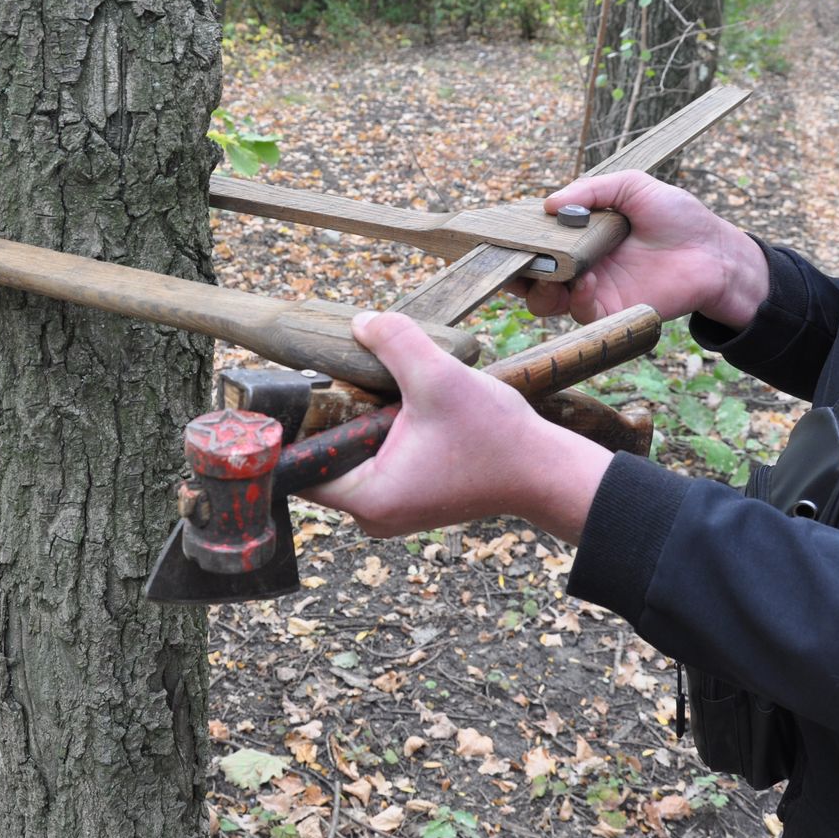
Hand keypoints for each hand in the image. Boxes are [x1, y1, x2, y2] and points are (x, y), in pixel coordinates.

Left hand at [302, 312, 611, 541]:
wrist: (544, 470)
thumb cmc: (497, 436)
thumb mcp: (441, 378)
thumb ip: (395, 342)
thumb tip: (360, 322)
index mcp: (368, 498)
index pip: (298, 466)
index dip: (294, 425)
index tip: (299, 388)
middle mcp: (371, 514)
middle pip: (320, 459)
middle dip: (332, 416)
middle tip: (347, 379)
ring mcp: (389, 509)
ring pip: (347, 458)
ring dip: (356, 422)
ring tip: (379, 392)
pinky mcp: (406, 498)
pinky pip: (370, 462)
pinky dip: (376, 433)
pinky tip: (397, 407)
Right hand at [506, 169, 768, 328]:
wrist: (714, 252)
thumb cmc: (677, 216)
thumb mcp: (632, 186)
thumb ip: (591, 189)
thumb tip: (548, 204)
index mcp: (578, 237)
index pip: (535, 244)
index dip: (514, 244)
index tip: (500, 237)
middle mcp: (578, 267)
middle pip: (529, 278)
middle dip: (515, 272)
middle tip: (514, 260)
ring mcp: (592, 292)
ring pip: (545, 302)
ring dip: (541, 288)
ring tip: (552, 272)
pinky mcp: (610, 313)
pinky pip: (579, 313)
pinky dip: (576, 297)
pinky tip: (587, 280)